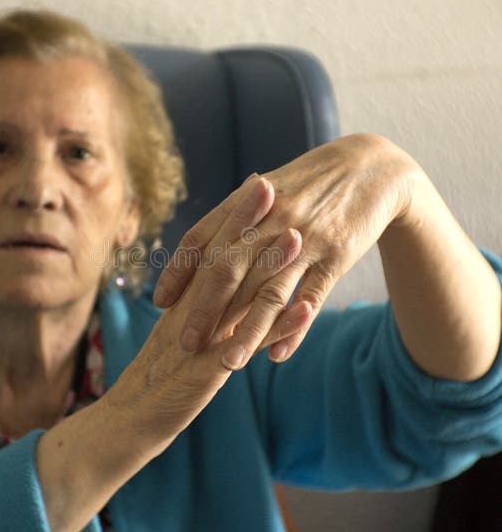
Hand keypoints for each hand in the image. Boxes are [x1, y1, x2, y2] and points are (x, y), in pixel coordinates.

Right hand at [112, 173, 306, 453]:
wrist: (125, 422)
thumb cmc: (155, 383)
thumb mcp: (177, 341)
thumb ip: (199, 313)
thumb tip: (222, 287)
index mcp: (183, 302)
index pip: (210, 249)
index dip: (233, 216)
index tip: (257, 183)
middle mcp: (189, 313)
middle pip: (220, 258)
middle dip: (246, 222)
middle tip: (270, 184)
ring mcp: (197, 341)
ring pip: (234, 296)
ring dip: (267, 265)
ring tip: (296, 235)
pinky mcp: (205, 372)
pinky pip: (246, 346)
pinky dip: (277, 327)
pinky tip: (306, 311)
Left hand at [153, 134, 416, 365]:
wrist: (370, 168)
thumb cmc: (309, 184)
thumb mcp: (267, 192)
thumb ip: (234, 220)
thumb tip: (201, 253)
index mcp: (246, 202)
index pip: (201, 238)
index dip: (178, 271)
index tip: (160, 303)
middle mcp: (270, 220)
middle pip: (228, 270)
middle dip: (204, 310)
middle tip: (184, 345)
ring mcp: (303, 239)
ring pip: (269, 292)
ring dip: (247, 332)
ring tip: (228, 364)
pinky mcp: (335, 256)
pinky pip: (310, 298)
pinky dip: (293, 329)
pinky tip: (276, 356)